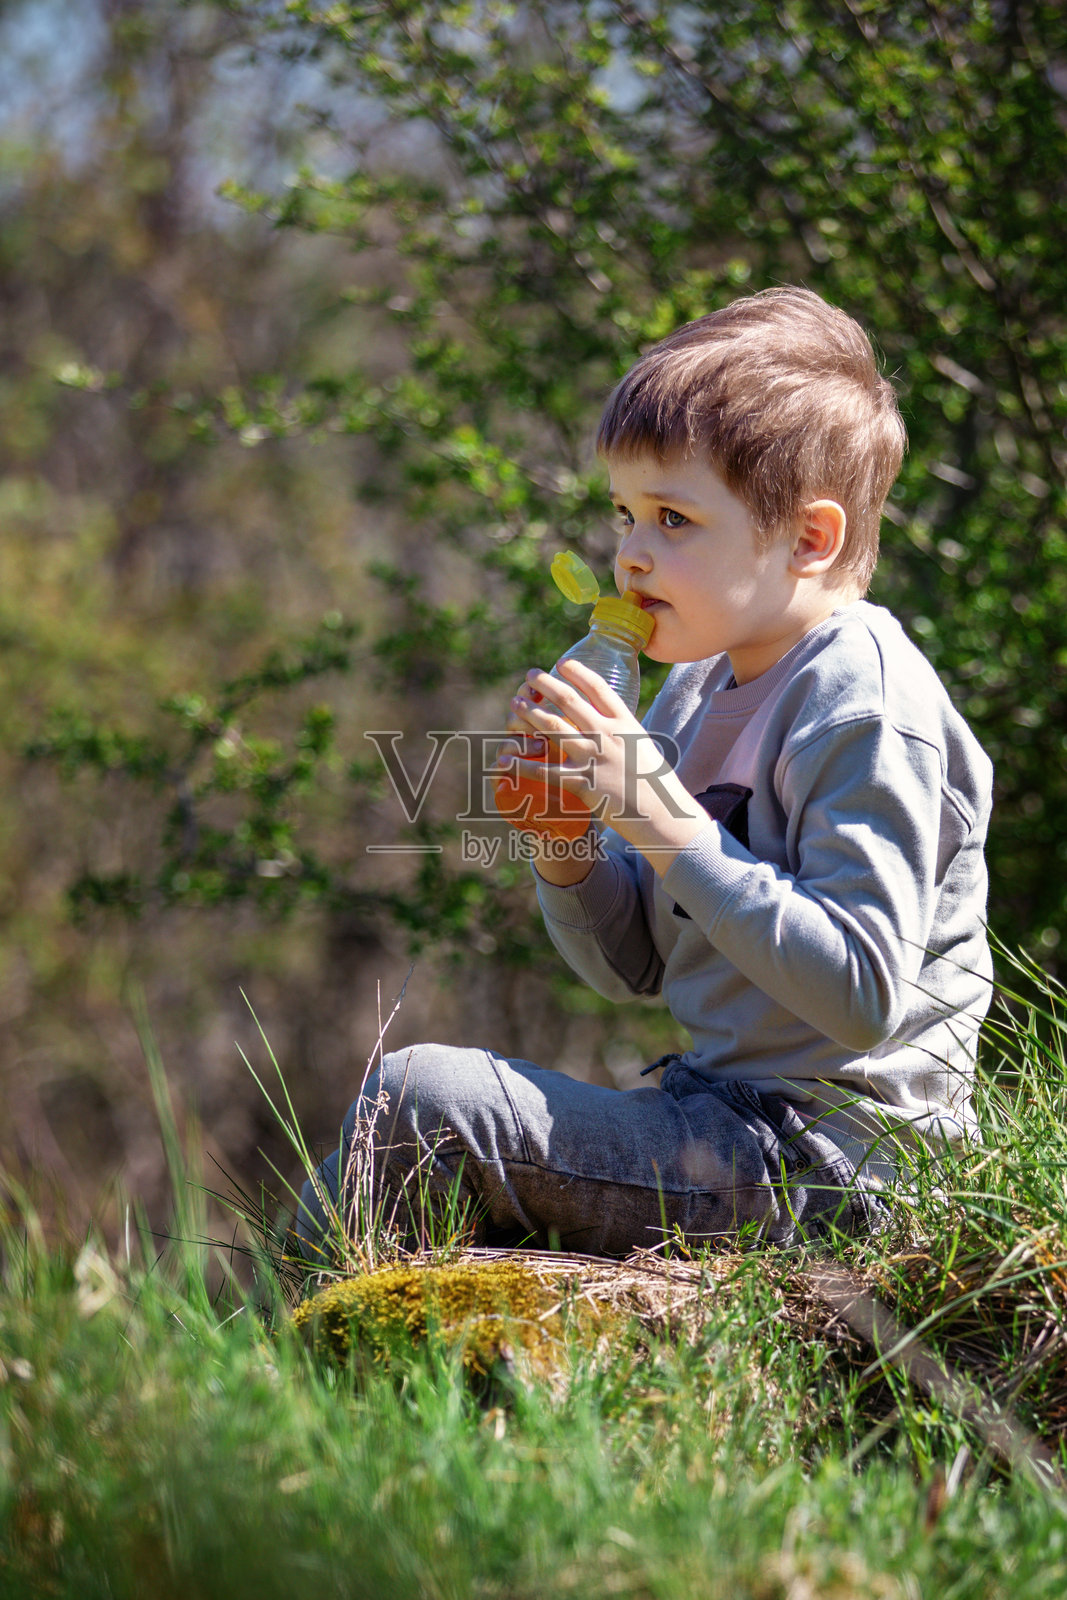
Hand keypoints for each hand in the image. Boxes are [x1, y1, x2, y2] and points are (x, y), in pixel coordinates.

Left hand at [501, 659, 706, 874]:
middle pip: (570, 701)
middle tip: (530, 677)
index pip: (599, 688)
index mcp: (626, 723)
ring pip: (553, 727)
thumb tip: (608, 721)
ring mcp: (593, 757)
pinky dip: (522, 764)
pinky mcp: (582, 783)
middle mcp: (608, 735)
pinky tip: (505, 758)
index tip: (562, 663)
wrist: (661, 815)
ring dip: (529, 713)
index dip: (578, 672)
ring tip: (515, 704)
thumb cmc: (656, 783)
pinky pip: (545, 770)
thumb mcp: (642, 747)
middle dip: (546, 685)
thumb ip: (622, 732)